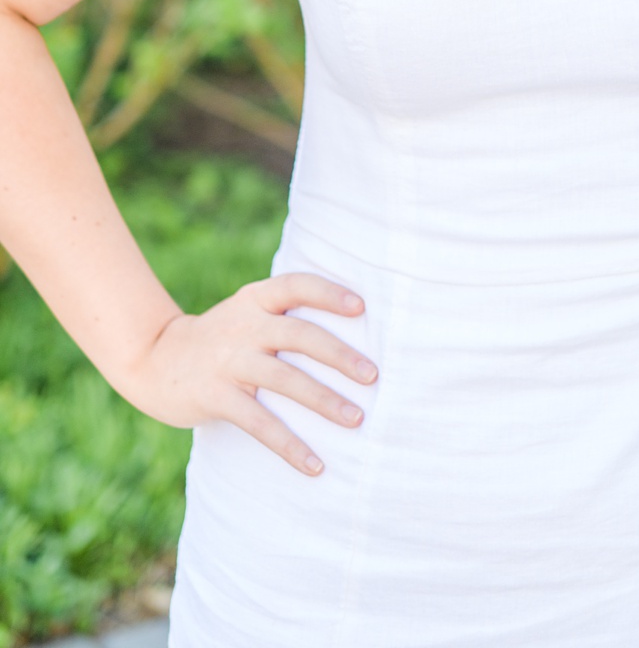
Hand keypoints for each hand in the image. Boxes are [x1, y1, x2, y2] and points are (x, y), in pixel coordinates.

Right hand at [115, 274, 376, 476]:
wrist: (152, 360)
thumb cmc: (221, 337)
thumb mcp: (247, 312)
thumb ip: (286, 314)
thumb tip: (356, 333)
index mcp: (255, 300)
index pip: (297, 285)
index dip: (329, 294)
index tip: (361, 307)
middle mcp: (244, 326)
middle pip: (300, 335)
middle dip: (340, 355)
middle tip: (373, 376)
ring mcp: (228, 362)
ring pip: (285, 379)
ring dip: (324, 401)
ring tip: (356, 419)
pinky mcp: (215, 396)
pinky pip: (259, 423)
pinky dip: (289, 445)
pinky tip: (314, 465)